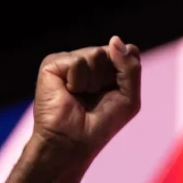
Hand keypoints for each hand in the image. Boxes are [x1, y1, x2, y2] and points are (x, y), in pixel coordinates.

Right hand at [0, 36, 141, 182]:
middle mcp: (88, 60)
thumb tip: (114, 39)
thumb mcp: (129, 96)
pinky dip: (77, 81)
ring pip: (96, 54)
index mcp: (107, 67)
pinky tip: (68, 92)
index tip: (116, 93)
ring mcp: (69, 61)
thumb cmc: (101, 124)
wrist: (73, 142)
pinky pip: (77, 61)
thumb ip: (130, 67)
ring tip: (80, 96)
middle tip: (95, 98)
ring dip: (93, 82)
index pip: (127, 51)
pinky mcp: (52, 64)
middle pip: (112, 51)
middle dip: (110, 78)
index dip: (126, 72)